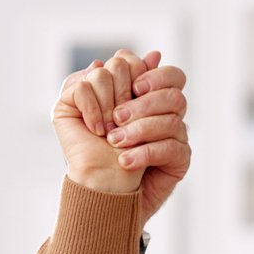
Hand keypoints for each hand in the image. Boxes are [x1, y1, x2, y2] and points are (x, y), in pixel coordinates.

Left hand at [52, 49, 191, 222]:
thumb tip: (104, 62)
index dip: (152, 75)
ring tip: (114, 142)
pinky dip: (145, 152)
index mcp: (147, 97)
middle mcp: (167, 114)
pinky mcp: (179, 161)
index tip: (131, 88)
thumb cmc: (86, 151)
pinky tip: (125, 160)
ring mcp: (176, 138)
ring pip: (172, 120)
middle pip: (173, 94)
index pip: (168, 75)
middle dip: (141, 105)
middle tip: (115, 119)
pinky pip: (172, 148)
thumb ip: (86, 84)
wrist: (93, 191)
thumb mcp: (74, 112)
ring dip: (139, 129)